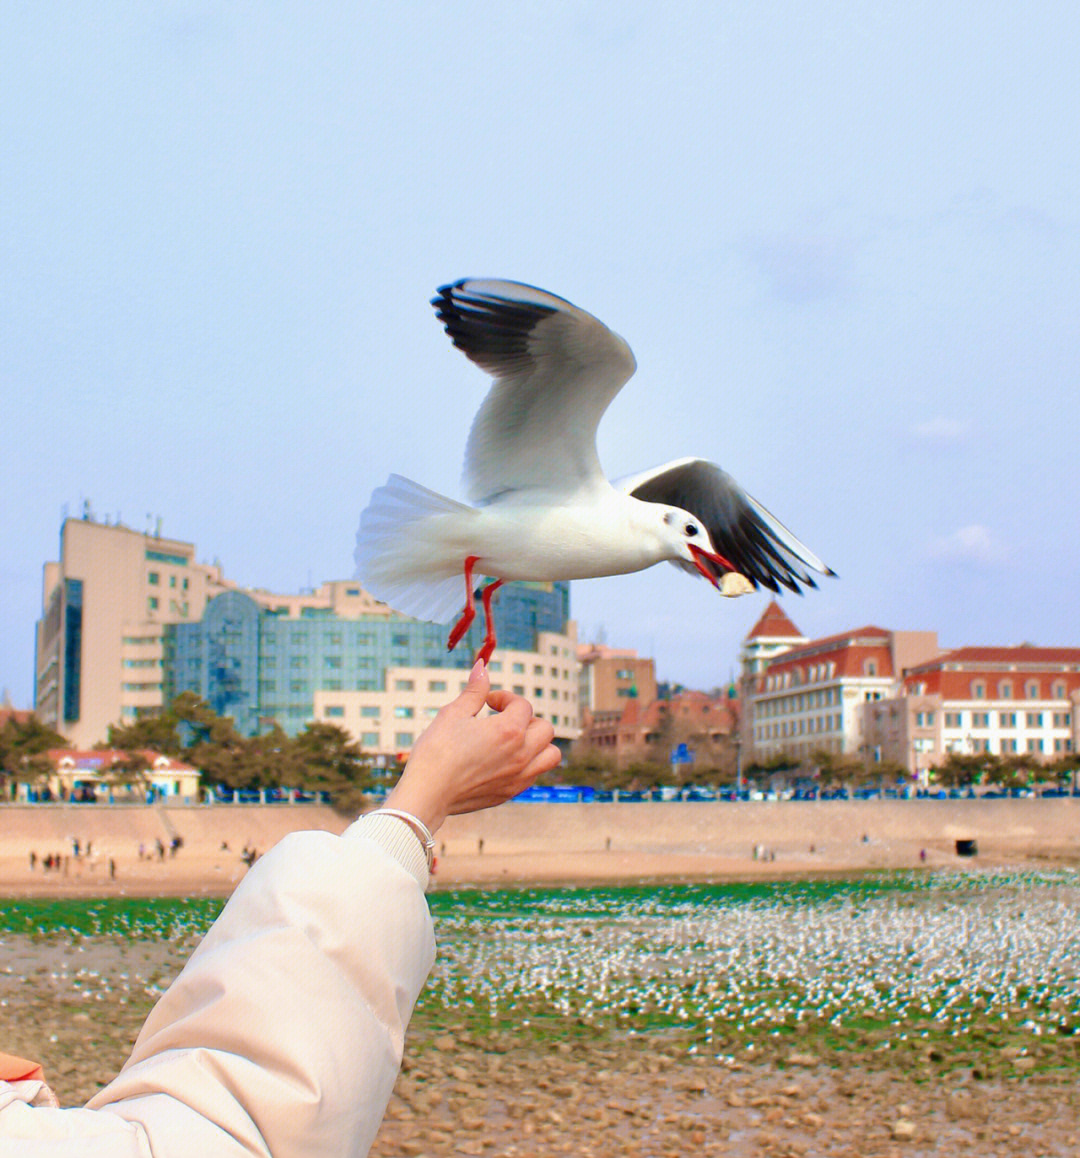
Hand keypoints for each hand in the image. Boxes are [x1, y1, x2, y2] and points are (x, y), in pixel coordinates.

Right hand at [383, 661, 559, 832]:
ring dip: (538, 743)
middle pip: (545, 728)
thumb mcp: (453, 713)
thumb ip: (474, 690)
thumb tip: (482, 667)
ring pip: (551, 755)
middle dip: (527, 719)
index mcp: (509, 730)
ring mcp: (518, 776)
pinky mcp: (510, 793)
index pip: (523, 705)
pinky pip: (535, 775)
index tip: (487, 702)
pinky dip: (529, 764)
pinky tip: (505, 760)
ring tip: (515, 741)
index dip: (505, 698)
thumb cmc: (436, 751)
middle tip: (503, 720)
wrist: (426, 793)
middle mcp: (521, 754)